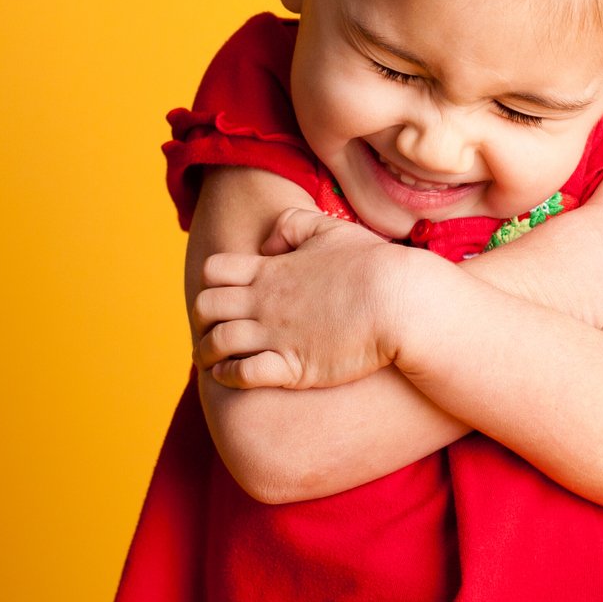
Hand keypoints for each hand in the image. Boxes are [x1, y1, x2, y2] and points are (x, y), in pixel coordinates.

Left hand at [192, 207, 421, 388]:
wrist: (400, 302)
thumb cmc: (372, 266)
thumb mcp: (330, 230)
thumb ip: (292, 225)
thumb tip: (267, 244)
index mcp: (272, 269)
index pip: (213, 271)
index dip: (211, 283)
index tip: (223, 295)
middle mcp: (265, 302)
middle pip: (205, 307)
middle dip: (202, 319)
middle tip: (209, 329)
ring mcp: (276, 335)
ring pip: (216, 343)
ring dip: (206, 351)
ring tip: (210, 359)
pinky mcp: (292, 367)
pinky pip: (241, 374)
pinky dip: (227, 376)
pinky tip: (230, 375)